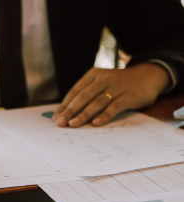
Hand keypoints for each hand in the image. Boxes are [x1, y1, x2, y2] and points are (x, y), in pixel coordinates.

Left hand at [52, 63, 170, 126]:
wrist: (149, 76)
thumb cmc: (119, 85)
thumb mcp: (102, 85)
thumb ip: (87, 96)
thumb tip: (68, 115)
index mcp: (93, 75)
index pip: (75, 92)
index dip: (64, 106)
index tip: (56, 118)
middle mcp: (104, 78)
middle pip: (83, 97)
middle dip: (70, 111)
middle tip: (60, 123)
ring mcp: (117, 86)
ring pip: (97, 101)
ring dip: (84, 114)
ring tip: (73, 124)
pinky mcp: (130, 95)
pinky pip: (115, 106)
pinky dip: (104, 115)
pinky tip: (96, 123)